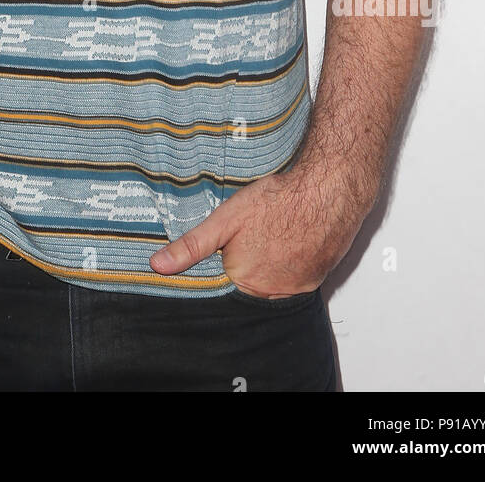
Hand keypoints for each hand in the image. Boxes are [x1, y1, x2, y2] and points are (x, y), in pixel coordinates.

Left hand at [148, 163, 371, 297]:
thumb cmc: (277, 201)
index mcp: (242, 280)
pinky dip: (291, 266)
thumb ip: (192, 245)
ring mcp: (295, 289)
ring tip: (272, 236)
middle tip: (255, 234)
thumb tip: (157, 266)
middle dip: (247, 263)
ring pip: (272, 284)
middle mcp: (268, 292)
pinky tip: (290, 242)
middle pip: (248, 284)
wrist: (327, 191)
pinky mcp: (316, 281)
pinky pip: (295, 281)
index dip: (224, 262)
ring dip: (269, 266)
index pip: (223, 283)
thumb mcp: (225, 219)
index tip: (231, 244)